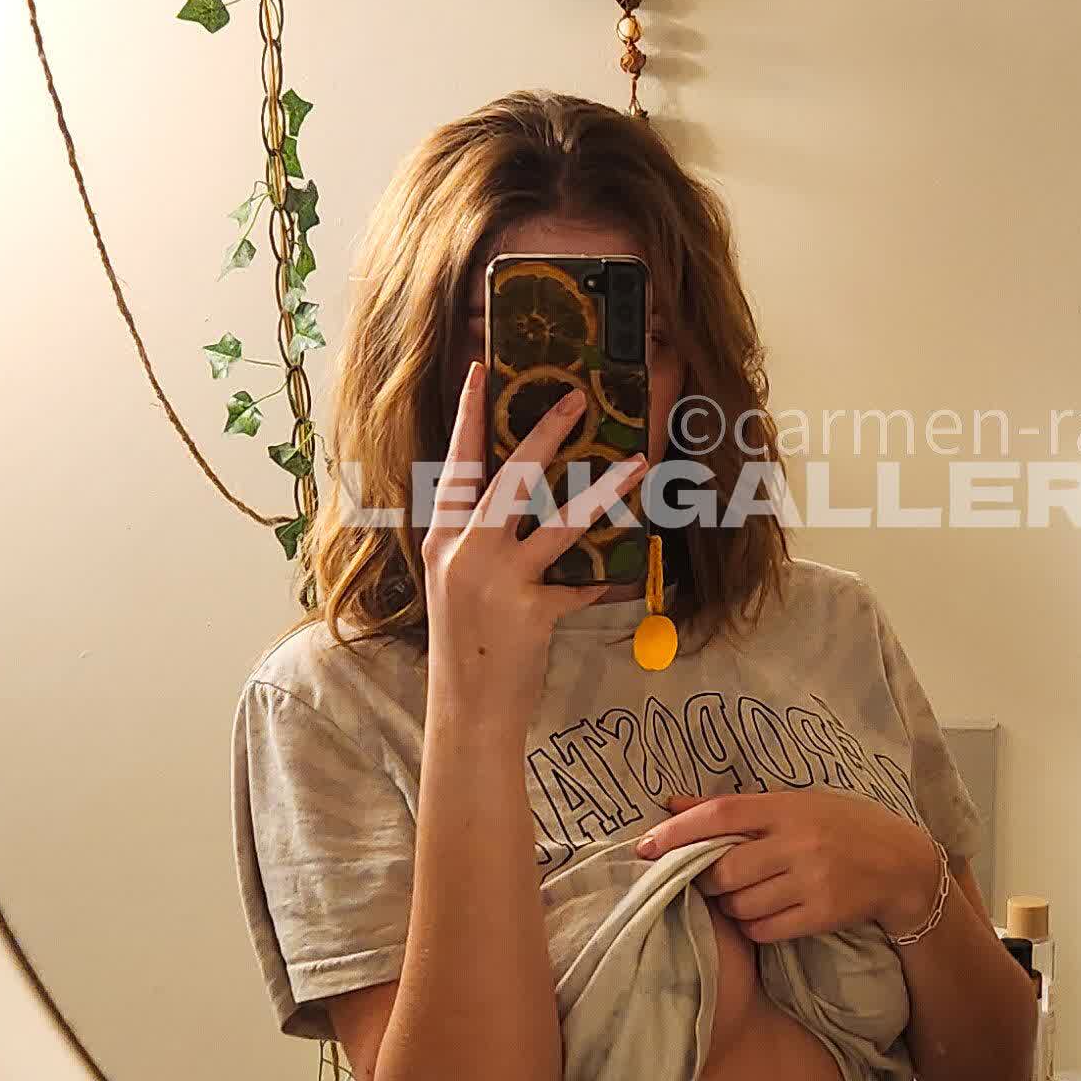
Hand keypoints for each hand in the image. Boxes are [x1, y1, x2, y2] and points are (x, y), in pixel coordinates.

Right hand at [421, 358, 645, 734]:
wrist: (467, 710)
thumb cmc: (467, 646)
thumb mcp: (455, 586)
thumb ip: (477, 544)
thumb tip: (513, 504)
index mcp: (441, 541)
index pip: (453, 465)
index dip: (466, 416)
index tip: (479, 370)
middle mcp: (464, 553)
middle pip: (507, 478)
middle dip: (544, 432)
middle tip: (577, 396)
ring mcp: (496, 581)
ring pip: (556, 521)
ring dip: (602, 490)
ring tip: (638, 463)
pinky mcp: (530, 611)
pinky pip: (580, 583)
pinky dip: (604, 579)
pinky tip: (624, 576)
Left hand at [633, 789, 942, 944]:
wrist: (902, 864)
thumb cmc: (841, 826)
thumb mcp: (795, 803)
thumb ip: (736, 807)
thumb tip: (671, 803)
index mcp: (789, 807)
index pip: (722, 814)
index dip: (678, 831)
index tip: (644, 846)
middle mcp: (798, 842)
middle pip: (724, 870)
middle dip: (707, 880)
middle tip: (713, 879)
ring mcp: (811, 880)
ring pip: (740, 904)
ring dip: (729, 905)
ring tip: (743, 895)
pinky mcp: (821, 914)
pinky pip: (763, 929)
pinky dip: (752, 926)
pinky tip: (762, 913)